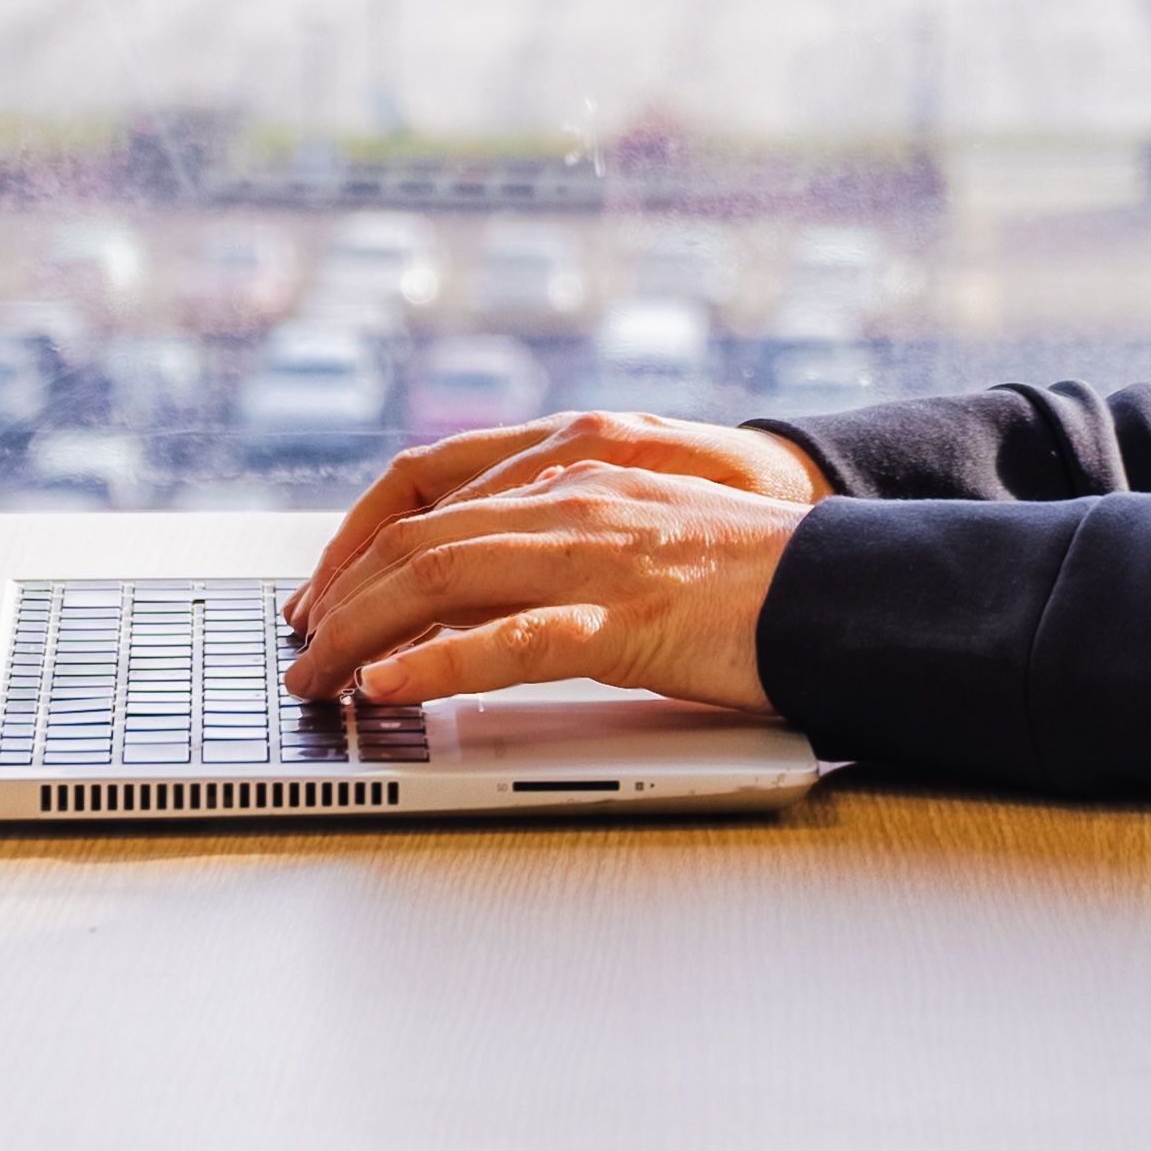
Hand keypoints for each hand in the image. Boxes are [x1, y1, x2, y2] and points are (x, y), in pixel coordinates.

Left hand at [291, 408, 818, 716]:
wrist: (850, 584)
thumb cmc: (756, 570)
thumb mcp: (642, 527)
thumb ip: (562, 538)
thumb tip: (474, 594)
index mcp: (576, 463)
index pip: (424, 482)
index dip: (353, 537)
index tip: (319, 594)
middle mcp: (574, 493)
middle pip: (413, 534)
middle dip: (337, 598)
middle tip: (299, 655)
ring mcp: (598, 553)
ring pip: (440, 576)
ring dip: (359, 633)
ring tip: (317, 680)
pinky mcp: (627, 620)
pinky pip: (510, 640)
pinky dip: (436, 664)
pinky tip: (391, 686)